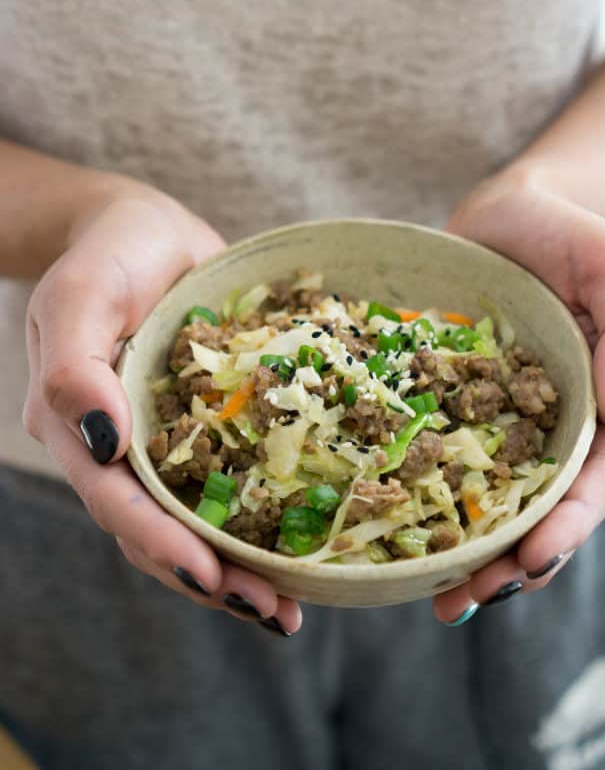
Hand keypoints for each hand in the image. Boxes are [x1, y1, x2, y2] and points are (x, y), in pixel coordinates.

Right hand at [23, 188, 301, 634]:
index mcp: (76, 423)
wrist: (146, 229)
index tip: (211, 574)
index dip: (159, 541)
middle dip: (207, 575)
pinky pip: (222, 485)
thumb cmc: (111, 250)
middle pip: (153, 529)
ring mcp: (159, 441)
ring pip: (188, 521)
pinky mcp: (201, 428)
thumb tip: (104, 441)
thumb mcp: (82, 292)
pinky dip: (253, 522)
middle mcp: (115, 446)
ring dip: (233, 567)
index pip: (114, 498)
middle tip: (269, 610)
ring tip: (286, 607)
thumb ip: (75, 366)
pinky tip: (295, 550)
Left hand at [433, 171, 604, 622]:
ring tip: (442, 595)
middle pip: (549, 508)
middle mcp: (564, 424)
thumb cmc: (567, 233)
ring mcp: (513, 421)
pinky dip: (435, 502)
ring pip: (501, 500)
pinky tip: (405, 539)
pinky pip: (452, 462)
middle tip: (472, 595)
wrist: (510, 213)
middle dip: (517, 559)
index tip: (530, 556)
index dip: (568, 523)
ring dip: (477, 552)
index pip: (598, 477)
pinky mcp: (464, 408)